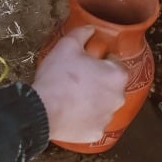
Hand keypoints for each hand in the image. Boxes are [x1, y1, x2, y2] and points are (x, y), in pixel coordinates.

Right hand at [32, 27, 126, 143]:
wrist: (42, 110)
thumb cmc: (58, 76)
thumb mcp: (67, 46)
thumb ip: (82, 33)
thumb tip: (91, 28)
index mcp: (117, 75)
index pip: (114, 63)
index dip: (100, 61)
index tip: (85, 63)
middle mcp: (119, 98)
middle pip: (111, 86)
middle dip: (98, 82)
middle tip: (77, 80)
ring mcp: (108, 118)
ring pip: (103, 105)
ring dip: (92, 101)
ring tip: (71, 98)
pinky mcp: (96, 134)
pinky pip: (93, 123)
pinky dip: (85, 119)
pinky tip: (70, 114)